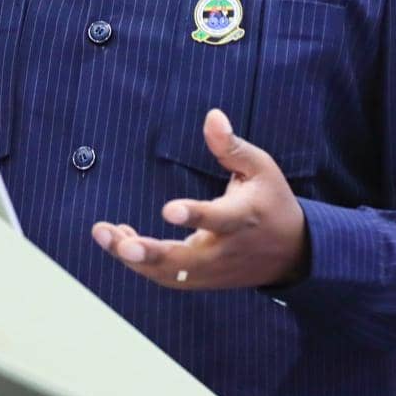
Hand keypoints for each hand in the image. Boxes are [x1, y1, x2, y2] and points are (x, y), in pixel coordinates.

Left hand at [91, 108, 307, 289]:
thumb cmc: (271, 201)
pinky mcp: (202, 279)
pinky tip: (120, 241)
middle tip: (119, 242)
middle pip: (184, 260)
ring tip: (104, 234)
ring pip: (170, 273)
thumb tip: (211, 115)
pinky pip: (167, 277)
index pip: (217, 219)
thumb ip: (231, 146)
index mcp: (243, 217)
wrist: (292, 253)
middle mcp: (225, 249)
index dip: (194, 215)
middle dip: (149, 253)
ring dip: (135, 258)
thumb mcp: (260, 167)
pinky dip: (141, 263)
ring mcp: (212, 269)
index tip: (168, 209)